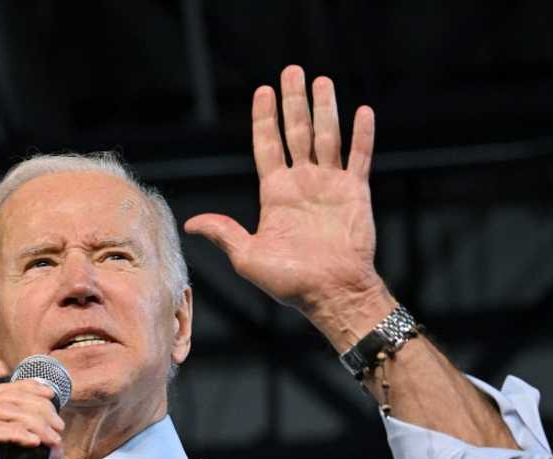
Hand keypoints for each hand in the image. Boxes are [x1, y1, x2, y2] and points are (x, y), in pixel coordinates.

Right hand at [0, 380, 63, 458]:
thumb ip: (29, 458)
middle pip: (6, 399)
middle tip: (58, 427)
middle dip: (37, 408)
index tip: (53, 398)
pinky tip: (33, 441)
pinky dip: (16, 433)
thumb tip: (55, 446)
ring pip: (2, 411)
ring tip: (51, 436)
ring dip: (32, 421)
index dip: (29, 390)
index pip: (3, 395)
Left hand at [184, 65, 389, 340]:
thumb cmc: (289, 282)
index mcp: (275, 194)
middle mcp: (302, 184)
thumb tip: (190, 223)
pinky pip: (359, 157)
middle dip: (293, 102)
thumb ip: (224, 233)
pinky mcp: (355, 193)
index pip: (267, 146)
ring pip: (327, 136)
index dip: (264, 118)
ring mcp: (330, 186)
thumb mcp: (248, 257)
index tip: (263, 91)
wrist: (332, 293)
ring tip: (322, 80)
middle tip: (292, 71)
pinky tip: (362, 111)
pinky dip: (362, 135)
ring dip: (325, 108)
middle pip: (296, 132)